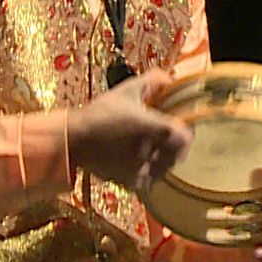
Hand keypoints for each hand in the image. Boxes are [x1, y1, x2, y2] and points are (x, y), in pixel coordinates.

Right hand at [68, 70, 195, 192]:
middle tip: (165, 137)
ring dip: (164, 159)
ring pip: (166, 168)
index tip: (177, 125)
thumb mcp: (127, 90)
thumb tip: (170, 79)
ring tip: (152, 149)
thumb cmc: (101, 113)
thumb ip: (153, 81)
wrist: (75, 139)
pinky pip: (151, 180)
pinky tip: (140, 162)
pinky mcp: (132, 182)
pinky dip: (150, 172)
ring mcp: (143, 170)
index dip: (185, 131)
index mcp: (158, 129)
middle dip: (175, 145)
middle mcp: (154, 152)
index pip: (187, 137)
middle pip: (179, 154)